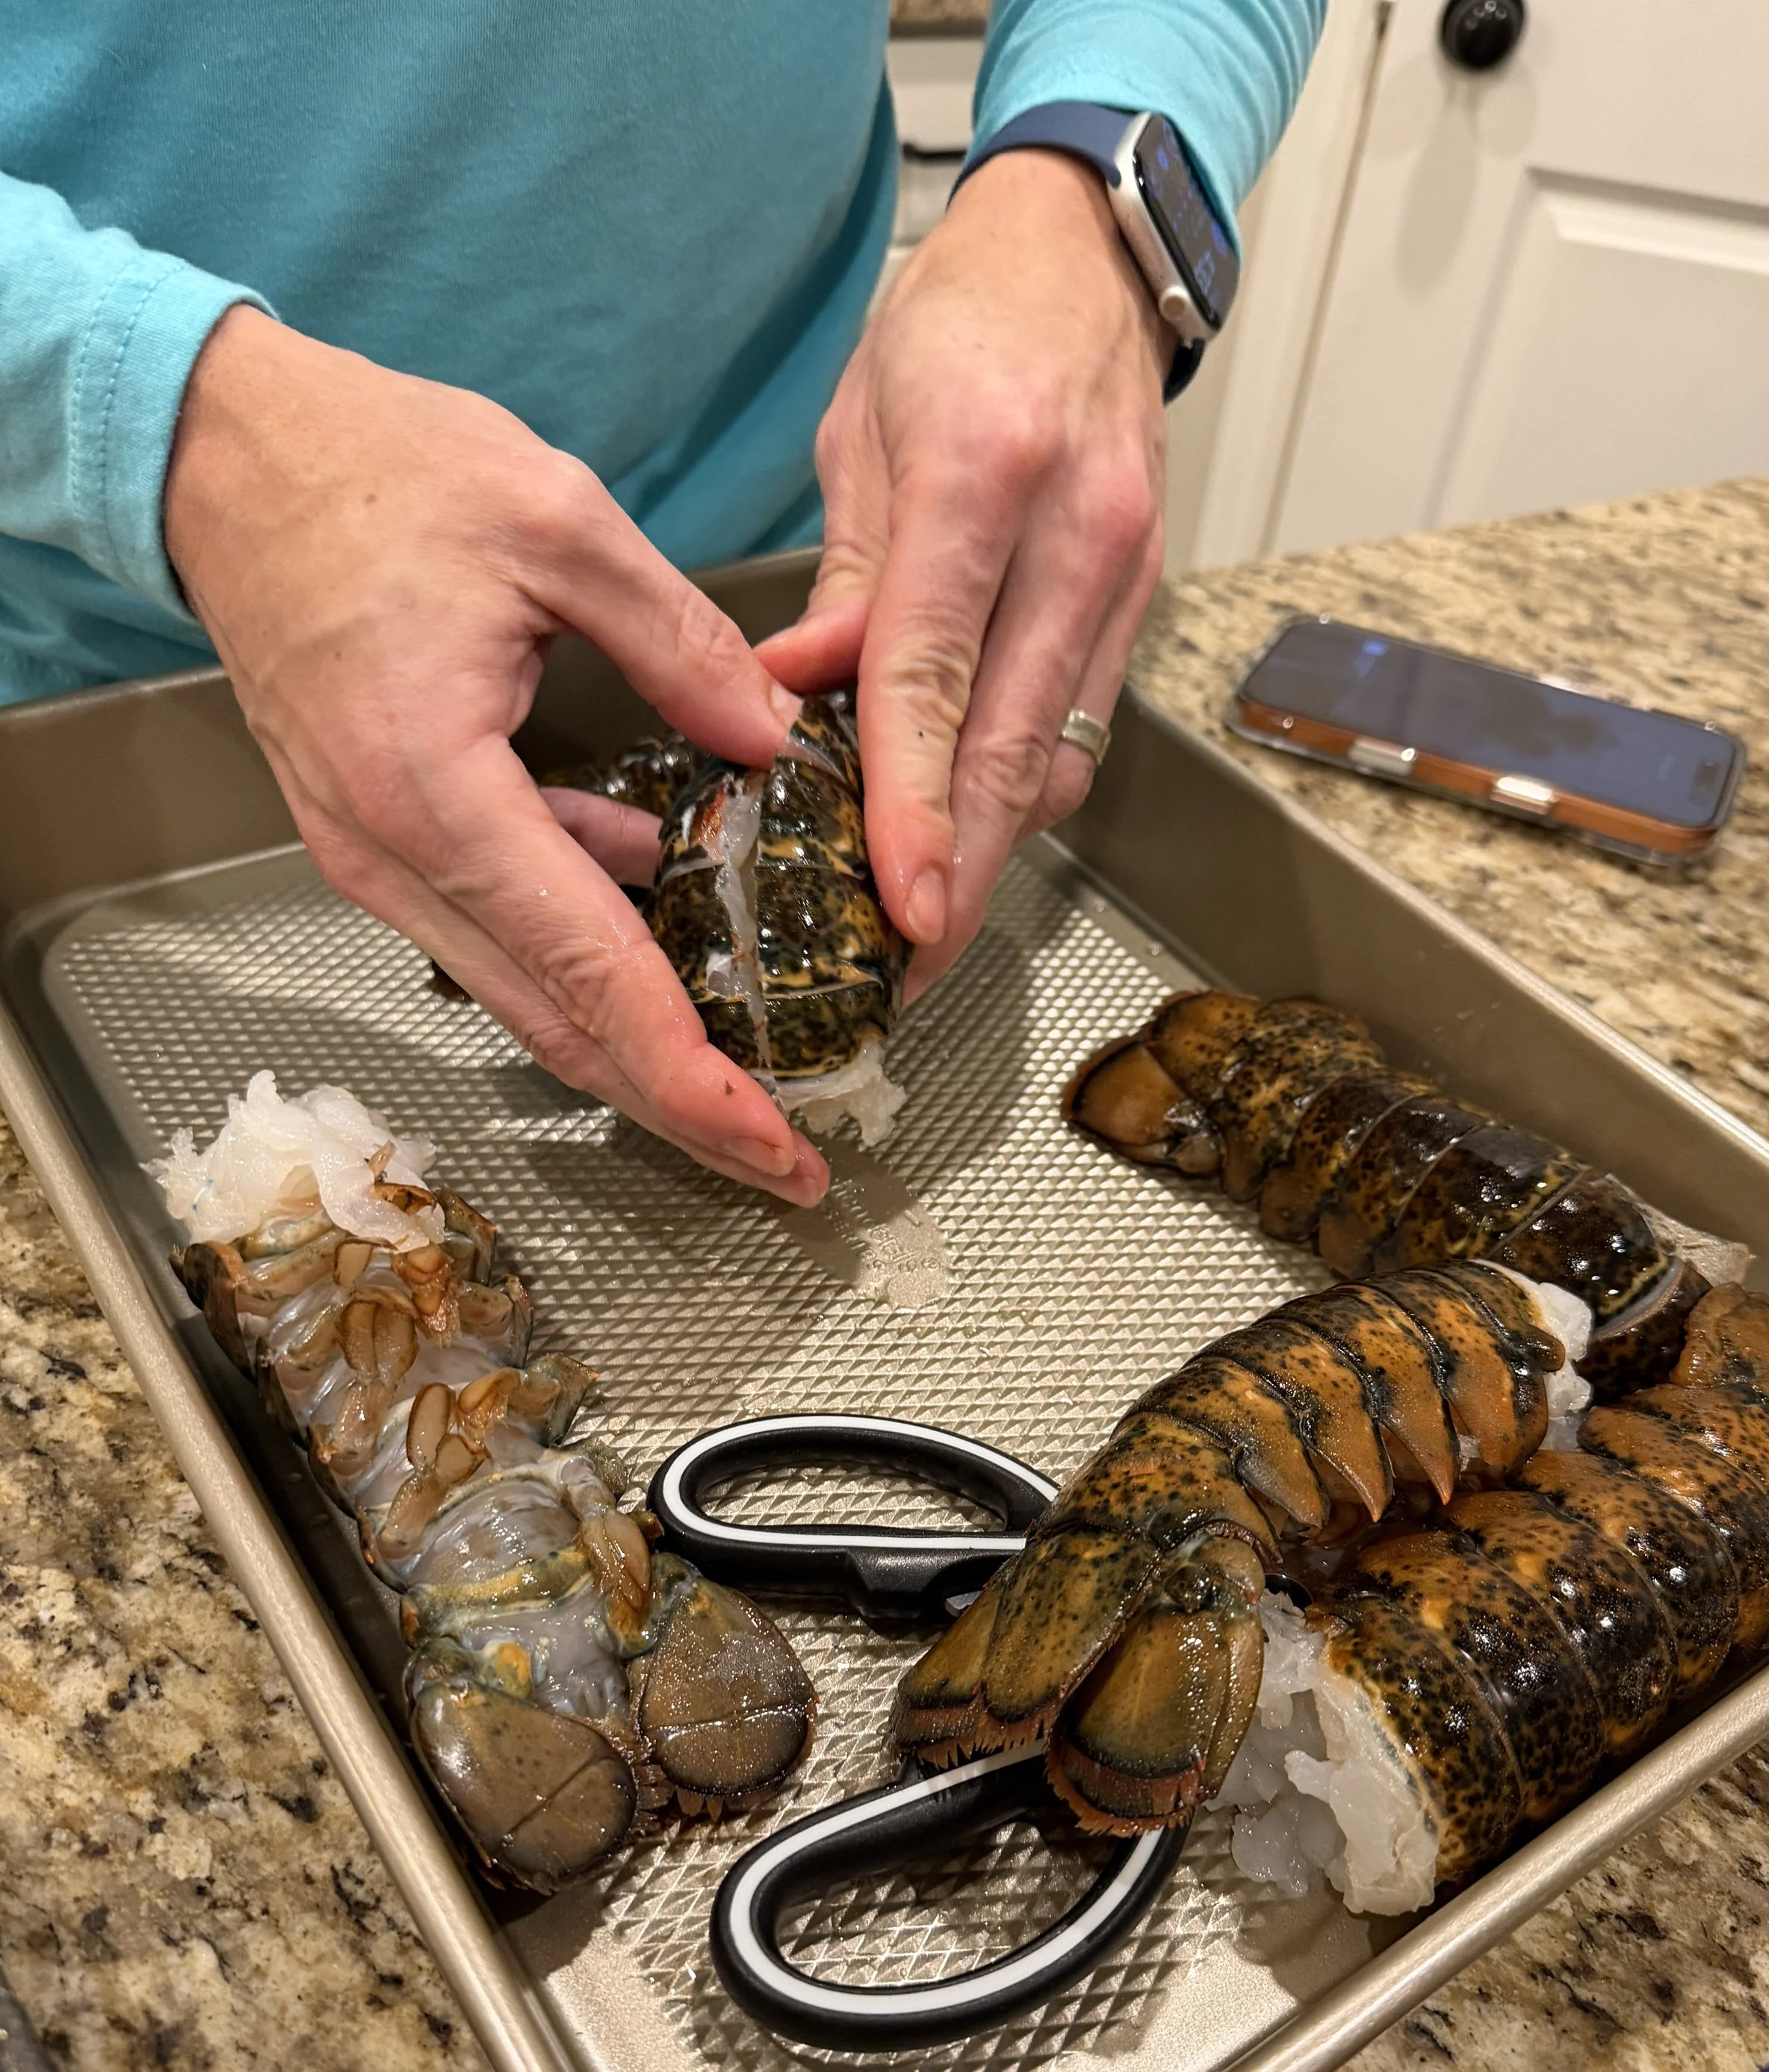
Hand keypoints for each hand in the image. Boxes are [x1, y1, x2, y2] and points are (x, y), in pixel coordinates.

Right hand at [164, 306, 829, 1205]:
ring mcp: (378, 859)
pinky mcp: (384, 842)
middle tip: (785, 1164)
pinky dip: (588, 960)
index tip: (769, 1139)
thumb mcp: (558, 523)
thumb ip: (681, 642)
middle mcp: (395, 855)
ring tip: (749, 1084)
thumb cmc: (375, 475)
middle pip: (557, 1027)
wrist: (231, 459)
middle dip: (679, 1110)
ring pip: (526, 997)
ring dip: (637, 1052)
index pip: (588, 972)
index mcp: (439, 791)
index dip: (687, 1073)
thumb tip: (775, 744)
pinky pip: (500, 932)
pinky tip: (674, 935)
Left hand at [761, 150, 1171, 1000]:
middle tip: (907, 966)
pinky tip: (969, 830)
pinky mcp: (1141, 602)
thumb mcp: (862, 430)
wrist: (1085, 258)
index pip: (936, 673)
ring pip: (1059, 757)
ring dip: (993, 851)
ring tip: (922, 918)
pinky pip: (1080, 728)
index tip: (899, 900)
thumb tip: (791, 708)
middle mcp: (1076, 532)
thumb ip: (841, 581)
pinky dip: (1022, 793)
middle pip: (1015, 748)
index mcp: (985, 471)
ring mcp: (1124, 574)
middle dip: (962, 874)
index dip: (915, 803)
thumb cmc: (956, 324)